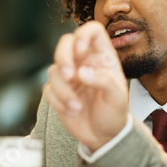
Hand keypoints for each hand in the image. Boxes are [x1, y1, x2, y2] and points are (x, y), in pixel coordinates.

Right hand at [43, 22, 128, 151]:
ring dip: (63, 90)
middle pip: (65, 43)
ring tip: (77, 106)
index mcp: (102, 56)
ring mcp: (69, 75)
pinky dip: (58, 101)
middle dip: (63, 57)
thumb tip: (82, 73)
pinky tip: (72, 111)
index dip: (84, 34)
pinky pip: (49, 89)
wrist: (104, 136)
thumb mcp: (117, 98)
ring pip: (54, 69)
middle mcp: (84, 61)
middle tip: (69, 76)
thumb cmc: (115, 113)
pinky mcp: (58, 90)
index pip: (92, 31)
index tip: (81, 50)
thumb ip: (103, 81)